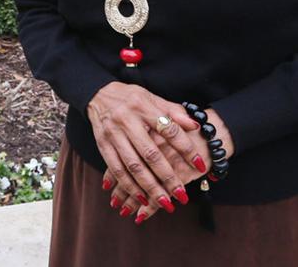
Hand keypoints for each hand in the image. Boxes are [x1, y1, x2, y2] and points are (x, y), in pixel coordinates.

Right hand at [105, 105, 236, 224]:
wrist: (97, 94)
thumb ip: (173, 111)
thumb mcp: (152, 97)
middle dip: (168, 177)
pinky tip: (141, 198)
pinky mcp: (102, 145)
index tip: (200, 165)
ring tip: (165, 203)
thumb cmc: (130, 98)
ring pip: (133, 166)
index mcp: (143, 107)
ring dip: (150, 187)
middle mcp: (127, 120)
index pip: (169, 130)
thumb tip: (195, 126)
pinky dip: (129, 186)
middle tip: (183, 195)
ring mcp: (113, 134)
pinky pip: (116, 169)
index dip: (186, 148)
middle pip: (150, 153)